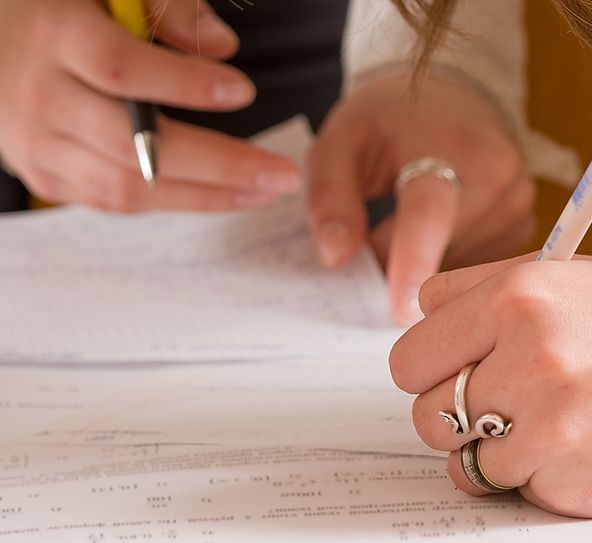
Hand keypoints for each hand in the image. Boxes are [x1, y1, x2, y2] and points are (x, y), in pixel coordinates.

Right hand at [0, 0, 298, 211]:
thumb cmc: (59, 9)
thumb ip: (164, 4)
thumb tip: (221, 48)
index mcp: (52, 35)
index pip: (121, 69)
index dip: (184, 84)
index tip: (243, 91)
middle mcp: (39, 97)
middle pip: (134, 146)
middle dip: (218, 164)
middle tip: (281, 174)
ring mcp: (38, 145)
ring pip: (128, 187)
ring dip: (206, 196)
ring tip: (264, 191)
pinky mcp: (46, 177)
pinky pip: (116, 201)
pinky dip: (174, 201)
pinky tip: (222, 195)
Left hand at [308, 73, 534, 325]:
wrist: (453, 98)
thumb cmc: (391, 119)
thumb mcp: (342, 141)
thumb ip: (330, 197)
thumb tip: (337, 258)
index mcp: (449, 146)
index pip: (430, 213)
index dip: (412, 261)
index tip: (399, 309)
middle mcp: (496, 177)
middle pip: (438, 254)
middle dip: (395, 268)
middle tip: (368, 249)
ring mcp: (517, 206)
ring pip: (457, 271)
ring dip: (422, 270)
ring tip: (406, 227)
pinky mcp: (523, 230)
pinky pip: (475, 271)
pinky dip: (446, 266)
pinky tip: (437, 235)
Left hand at [389, 253, 591, 517]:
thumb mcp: (577, 276)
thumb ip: (486, 291)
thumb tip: (422, 313)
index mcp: (519, 297)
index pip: (410, 354)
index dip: (428, 367)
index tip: (451, 372)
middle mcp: (527, 362)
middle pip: (423, 412)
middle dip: (452, 412)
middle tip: (498, 404)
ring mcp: (552, 431)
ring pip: (464, 461)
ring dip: (493, 451)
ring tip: (548, 427)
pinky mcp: (579, 487)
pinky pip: (517, 492)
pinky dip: (539, 479)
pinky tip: (586, 449)